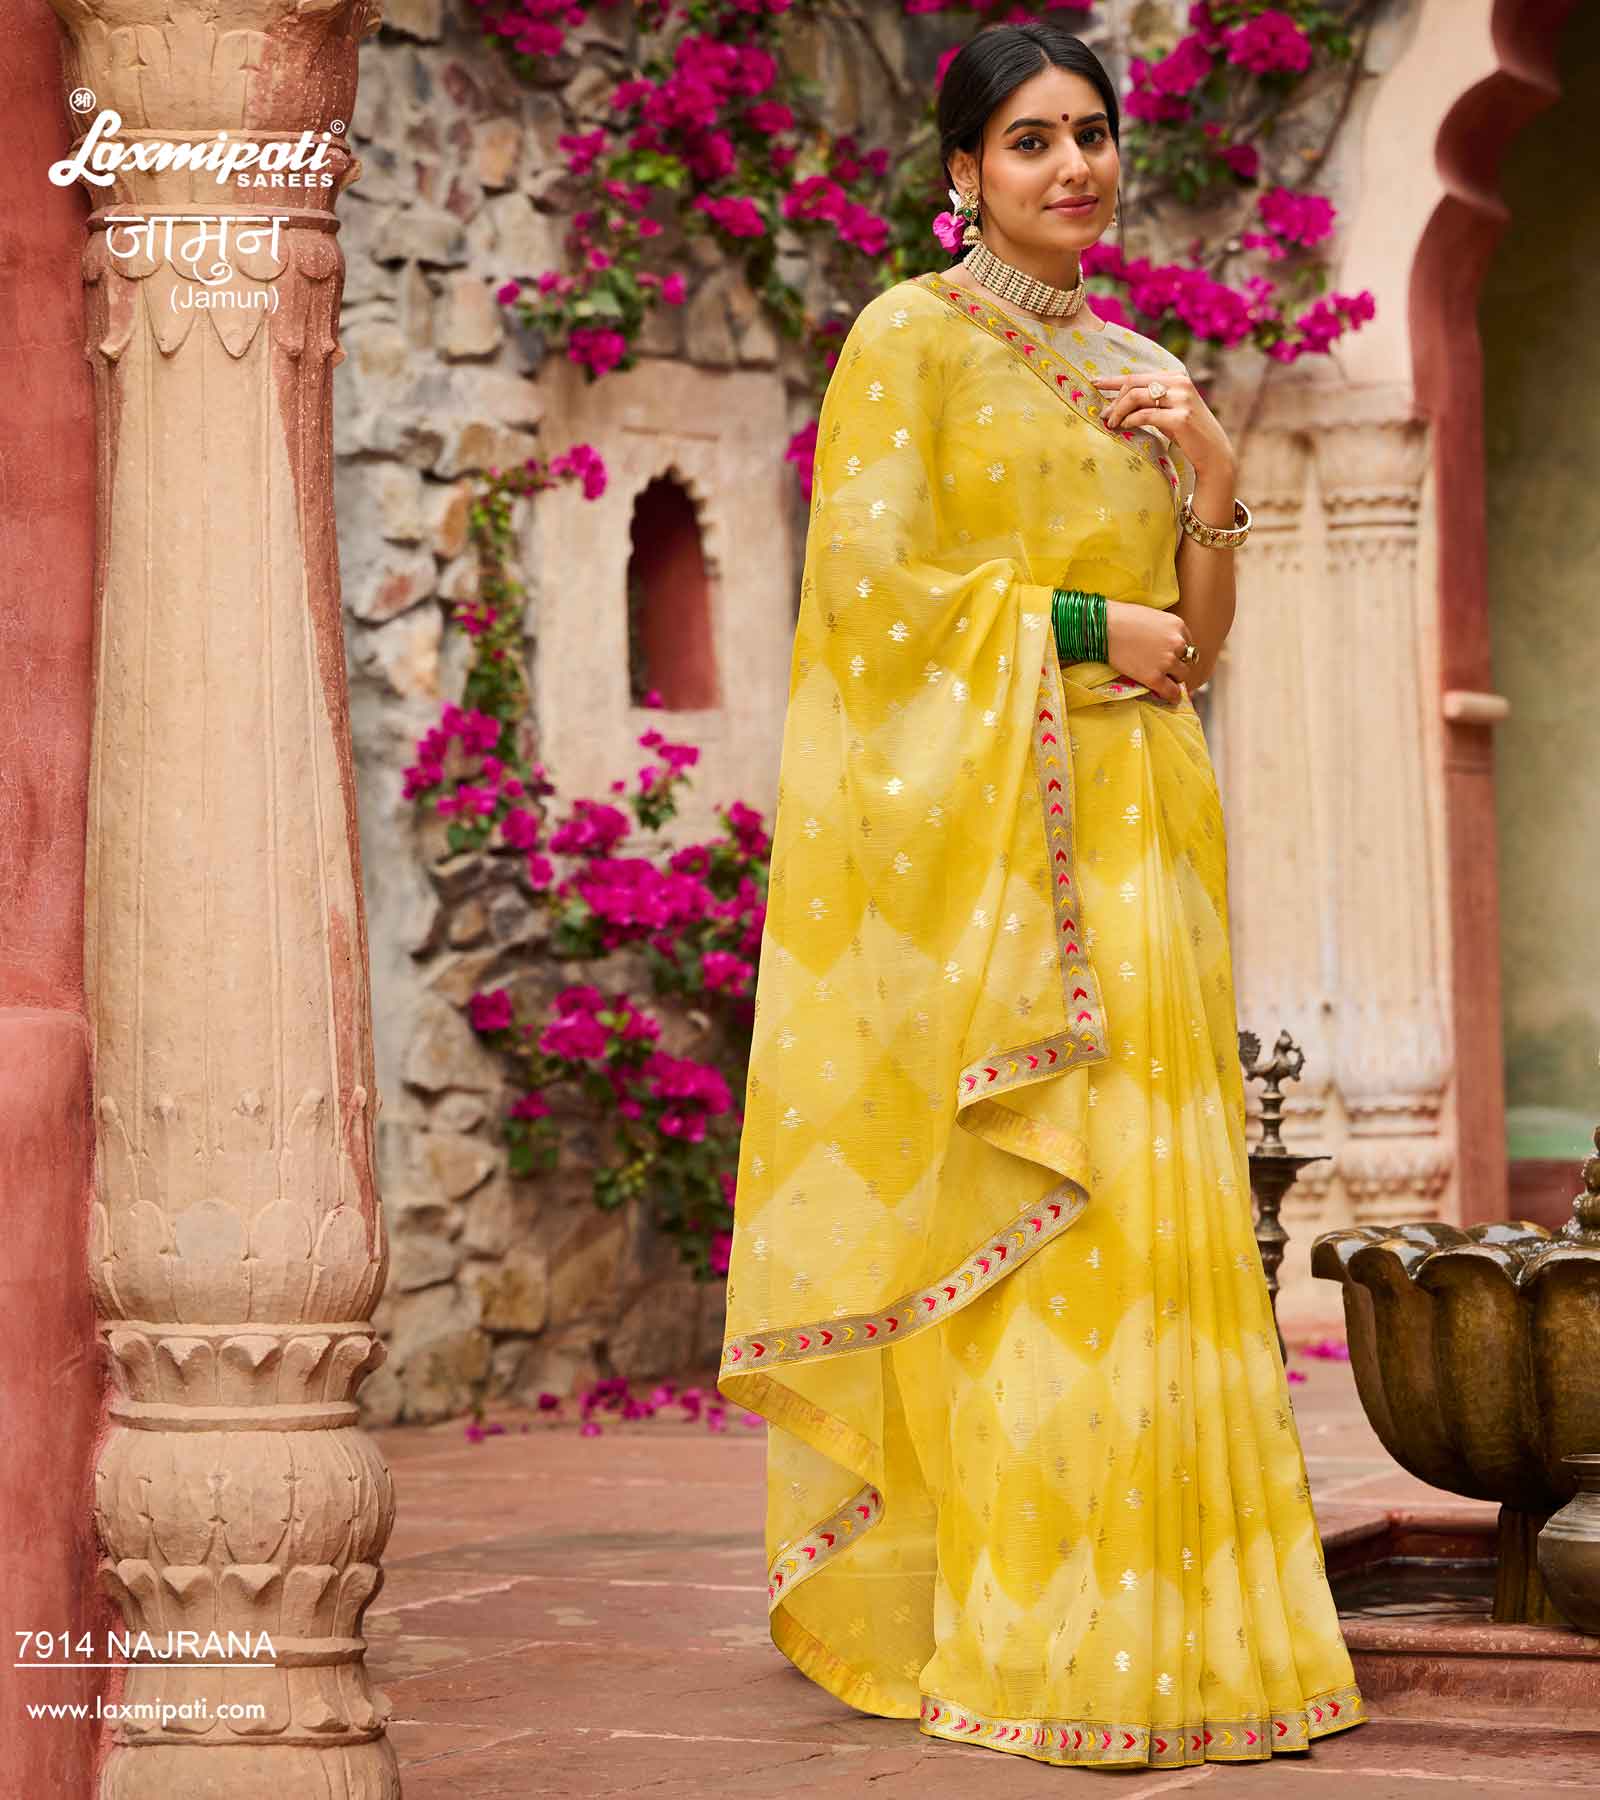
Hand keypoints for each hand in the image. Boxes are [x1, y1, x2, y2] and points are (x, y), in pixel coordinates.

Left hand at [1092, 368, 1235, 480]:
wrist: (1213, 452)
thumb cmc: (1187, 432)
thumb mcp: (1169, 409)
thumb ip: (1150, 400)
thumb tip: (1117, 400)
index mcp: (1176, 377)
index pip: (1137, 375)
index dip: (1113, 380)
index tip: (1095, 382)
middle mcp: (1180, 383)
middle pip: (1134, 384)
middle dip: (1114, 400)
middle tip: (1103, 415)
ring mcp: (1181, 399)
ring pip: (1137, 397)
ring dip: (1119, 411)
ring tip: (1111, 423)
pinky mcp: (1180, 418)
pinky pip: (1145, 415)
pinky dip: (1131, 420)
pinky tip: (1124, 427)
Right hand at [1105, 599, 1194, 704]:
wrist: (1103, 628)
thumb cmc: (1121, 617)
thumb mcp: (1151, 616)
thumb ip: (1163, 630)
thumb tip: (1163, 644)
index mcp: (1178, 625)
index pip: (1187, 643)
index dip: (1177, 651)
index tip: (1168, 655)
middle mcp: (1177, 643)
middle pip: (1187, 660)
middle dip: (1177, 663)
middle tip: (1163, 667)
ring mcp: (1167, 661)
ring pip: (1181, 675)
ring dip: (1173, 677)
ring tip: (1162, 678)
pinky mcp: (1154, 678)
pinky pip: (1171, 691)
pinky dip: (1173, 696)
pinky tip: (1171, 699)